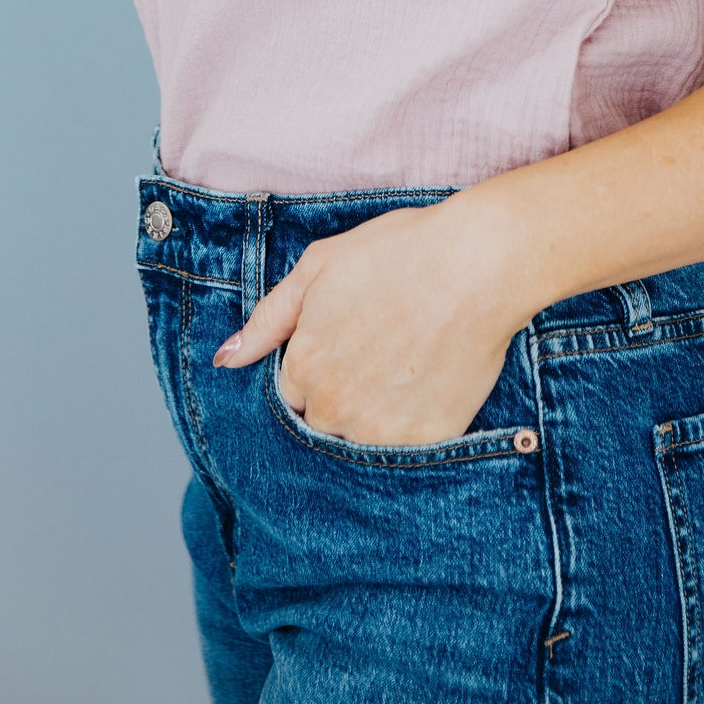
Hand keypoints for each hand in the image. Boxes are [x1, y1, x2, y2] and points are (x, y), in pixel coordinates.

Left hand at [211, 196, 535, 446]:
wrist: (475, 263)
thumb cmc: (398, 253)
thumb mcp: (319, 267)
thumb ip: (268, 319)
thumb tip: (227, 359)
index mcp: (303, 368)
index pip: (292, 394)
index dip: (319, 368)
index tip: (348, 347)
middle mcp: (333, 408)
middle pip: (325, 422)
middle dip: (344, 396)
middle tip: (381, 355)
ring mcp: (379, 430)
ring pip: (363, 441)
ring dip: (377, 415)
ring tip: (407, 369)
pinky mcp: (425, 441)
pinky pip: (408, 450)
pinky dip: (416, 424)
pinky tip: (431, 382)